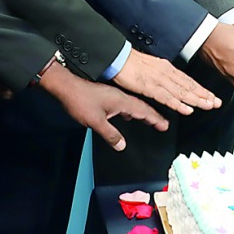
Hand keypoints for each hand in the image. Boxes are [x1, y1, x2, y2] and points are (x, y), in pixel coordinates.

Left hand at [36, 62, 168, 151]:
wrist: (68, 88)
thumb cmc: (81, 101)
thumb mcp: (96, 122)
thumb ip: (110, 135)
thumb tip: (121, 145)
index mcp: (122, 101)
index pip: (144, 111)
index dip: (156, 119)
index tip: (165, 125)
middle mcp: (120, 98)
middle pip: (142, 107)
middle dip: (153, 116)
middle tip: (163, 123)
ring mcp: (114, 97)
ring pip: (133, 106)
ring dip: (143, 114)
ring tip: (149, 121)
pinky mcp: (107, 98)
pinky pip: (125, 106)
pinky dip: (130, 112)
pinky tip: (127, 116)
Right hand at [113, 50, 220, 113]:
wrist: (117, 57)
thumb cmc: (130, 63)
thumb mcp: (150, 68)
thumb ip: (160, 77)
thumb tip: (168, 87)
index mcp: (166, 68)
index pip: (188, 81)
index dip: (201, 90)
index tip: (211, 96)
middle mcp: (166, 73)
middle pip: (189, 86)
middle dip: (204, 95)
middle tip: (216, 103)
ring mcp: (158, 79)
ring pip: (181, 91)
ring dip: (196, 100)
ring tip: (208, 106)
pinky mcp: (149, 86)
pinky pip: (166, 97)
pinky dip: (178, 104)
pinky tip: (186, 109)